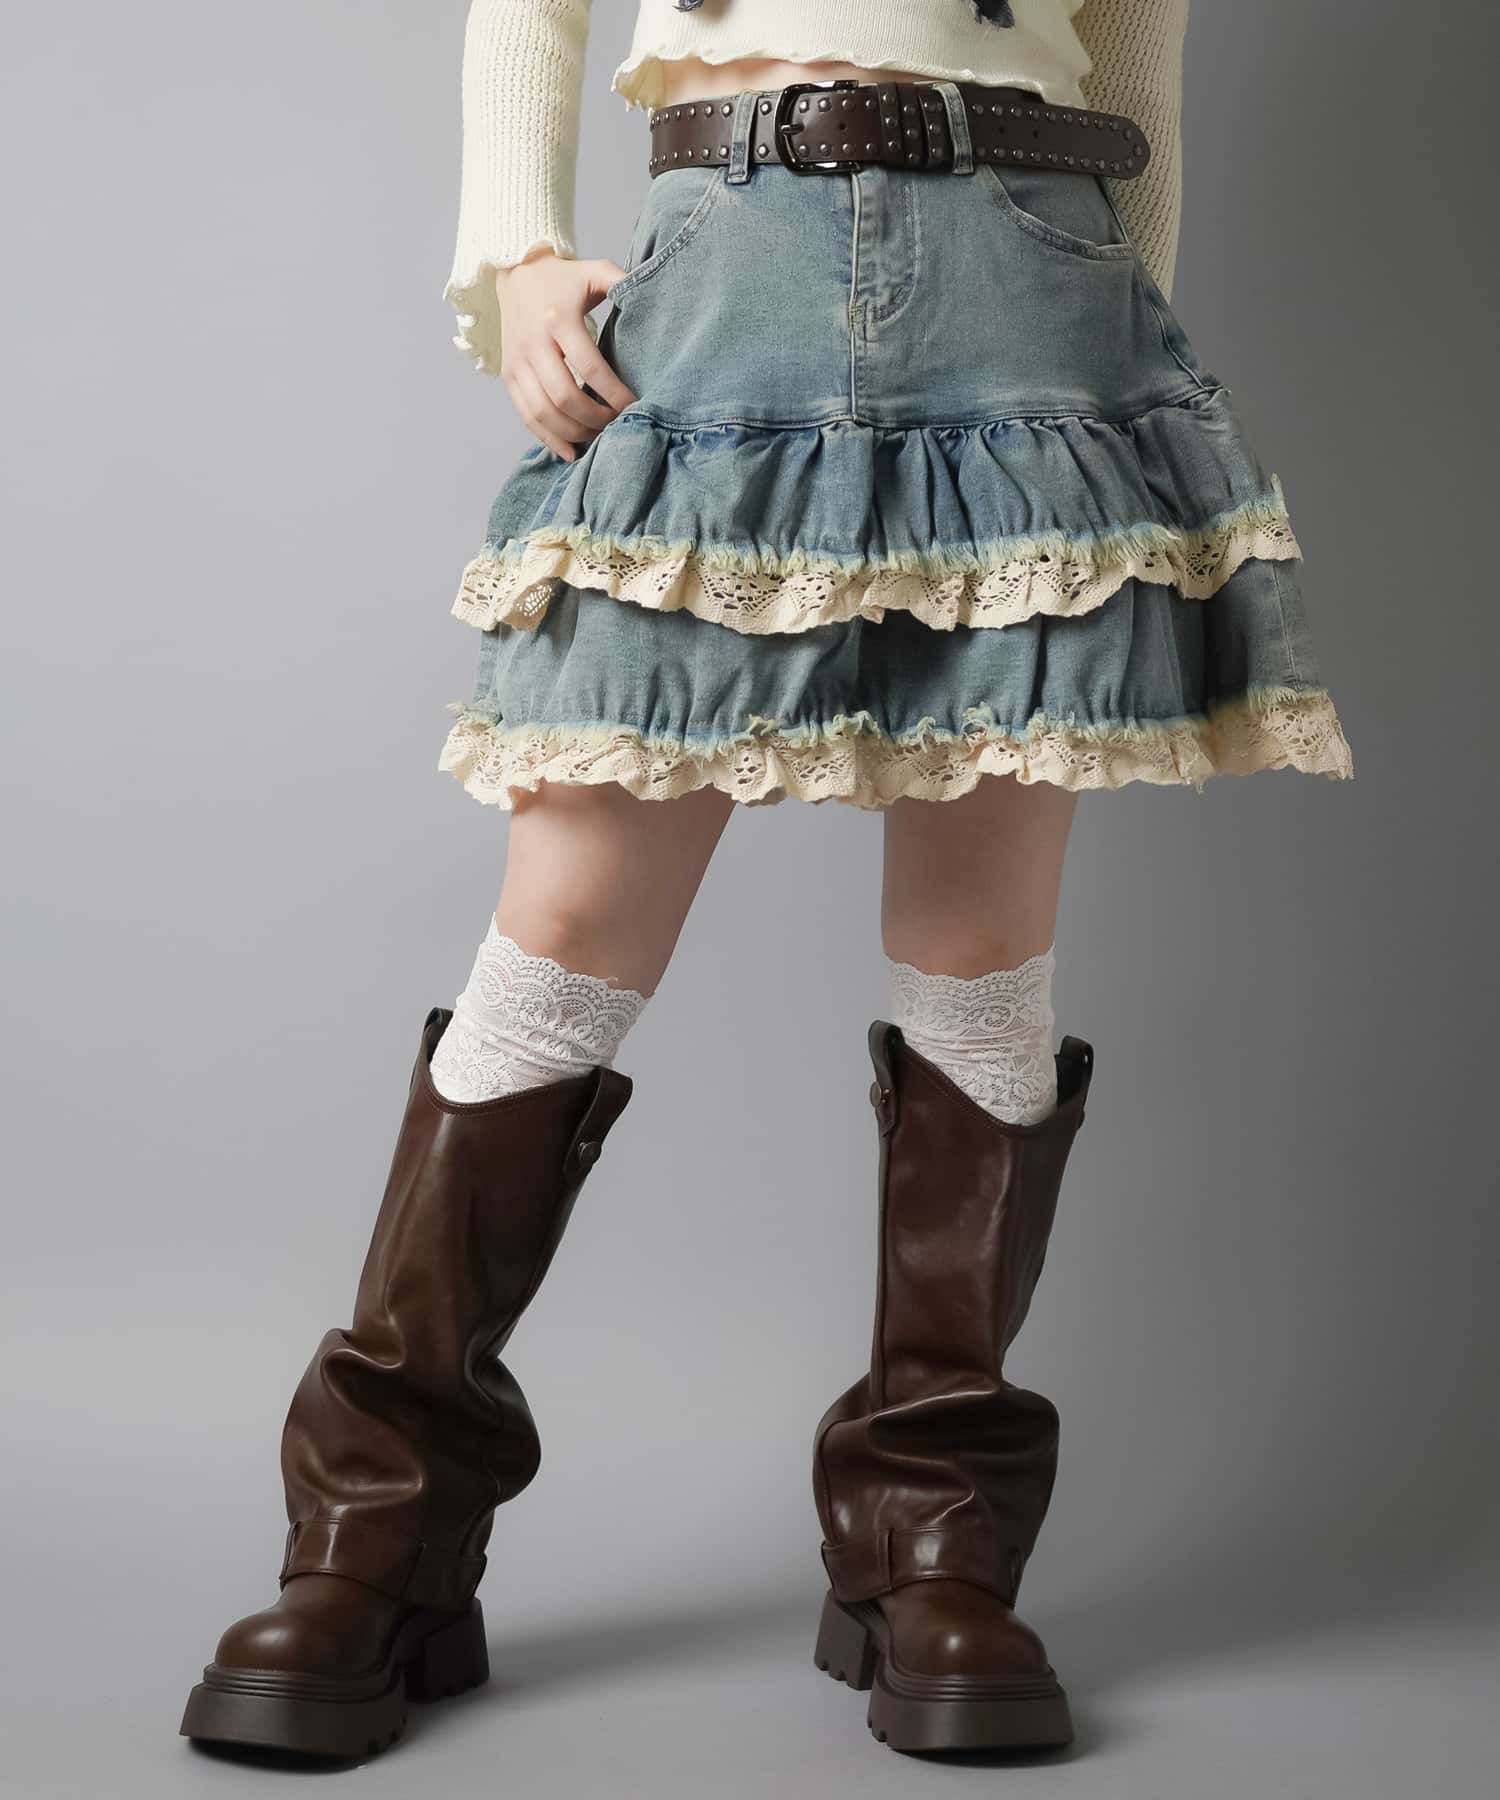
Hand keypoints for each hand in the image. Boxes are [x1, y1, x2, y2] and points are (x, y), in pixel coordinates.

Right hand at [495, 251, 637, 460]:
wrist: (516, 273)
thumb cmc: (564, 278)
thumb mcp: (595, 271)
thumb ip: (623, 282)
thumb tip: (654, 298)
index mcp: (558, 319)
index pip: (589, 367)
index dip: (614, 394)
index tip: (634, 406)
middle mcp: (533, 343)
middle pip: (565, 397)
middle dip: (595, 419)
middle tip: (617, 425)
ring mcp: (517, 362)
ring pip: (544, 412)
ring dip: (574, 432)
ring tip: (598, 438)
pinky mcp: (508, 376)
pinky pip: (526, 416)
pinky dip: (548, 438)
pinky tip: (571, 451)